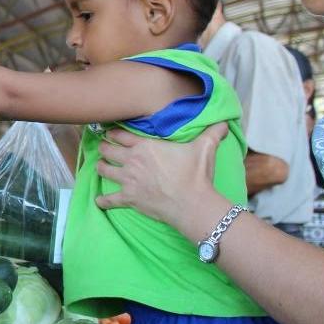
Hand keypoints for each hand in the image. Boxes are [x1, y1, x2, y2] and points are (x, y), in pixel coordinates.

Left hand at [94, 123, 229, 236]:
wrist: (191, 202)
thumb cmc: (195, 174)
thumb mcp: (205, 148)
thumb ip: (212, 133)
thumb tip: (224, 122)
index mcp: (145, 146)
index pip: (122, 135)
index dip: (114, 133)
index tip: (109, 133)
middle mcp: (132, 161)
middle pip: (109, 151)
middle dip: (104, 148)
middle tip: (102, 148)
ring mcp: (128, 180)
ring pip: (105, 171)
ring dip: (101, 168)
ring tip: (100, 167)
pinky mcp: (128, 199)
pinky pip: (110, 200)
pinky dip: (103, 201)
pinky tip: (98, 201)